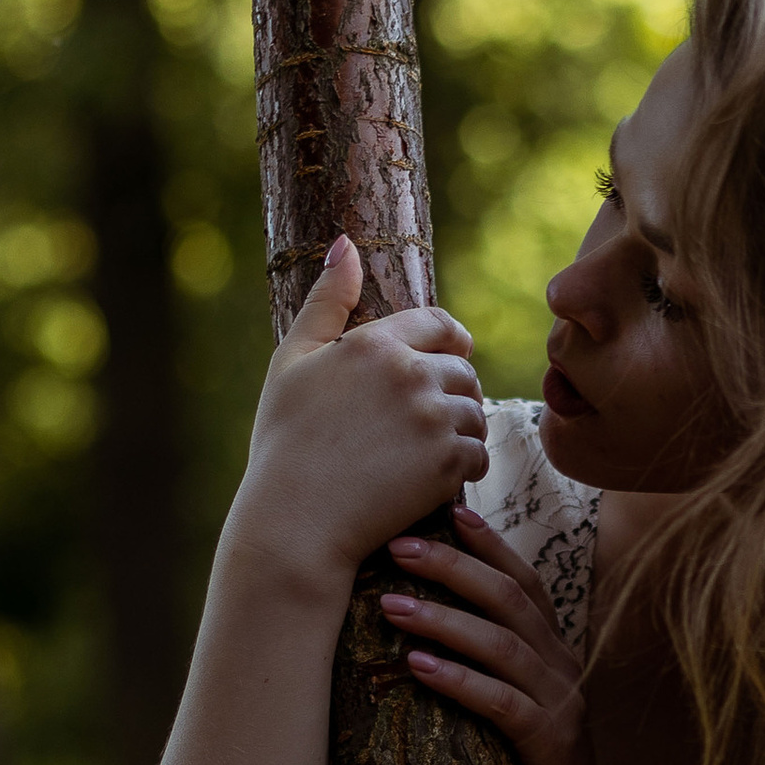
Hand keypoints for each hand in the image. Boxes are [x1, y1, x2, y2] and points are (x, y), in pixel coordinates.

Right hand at [230, 238, 486, 597]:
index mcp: (375, 343)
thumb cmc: (284, 442)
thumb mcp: (292, 362)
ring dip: (461, 428)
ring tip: (428, 449)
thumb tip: (345, 242)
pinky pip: (479, 454)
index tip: (449, 356)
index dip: (448, 341)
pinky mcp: (449, 463)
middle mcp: (411, 374)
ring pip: (475, 412)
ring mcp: (434, 419)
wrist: (295, 521)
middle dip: (452, 390)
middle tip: (427, 419)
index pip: (439, 324)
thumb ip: (325, 301)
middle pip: (462, 370)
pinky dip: (464, 466)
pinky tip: (434, 477)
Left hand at [379, 511, 597, 764]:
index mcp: (555, 652)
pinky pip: (503, 703)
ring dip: (443, 619)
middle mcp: (565, 667)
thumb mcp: (505, 712)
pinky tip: (418, 668)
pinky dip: (460, 680)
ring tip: (390, 605)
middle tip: (396, 546)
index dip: (487, 544)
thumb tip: (417, 629)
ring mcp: (564, 704)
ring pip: (504, 643)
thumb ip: (483, 669)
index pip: (522, 582)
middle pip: (509, 599)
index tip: (444, 510)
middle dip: (452, 567)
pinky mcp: (552, 745)